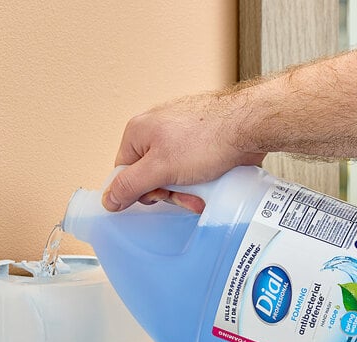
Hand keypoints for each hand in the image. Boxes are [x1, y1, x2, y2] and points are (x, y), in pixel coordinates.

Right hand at [102, 92, 265, 212]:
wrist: (248, 126)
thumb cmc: (207, 139)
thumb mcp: (160, 169)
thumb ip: (131, 185)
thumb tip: (108, 199)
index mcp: (138, 132)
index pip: (124, 172)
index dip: (140, 192)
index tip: (159, 198)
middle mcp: (156, 130)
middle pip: (151, 176)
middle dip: (170, 192)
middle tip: (187, 196)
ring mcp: (180, 135)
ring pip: (174, 175)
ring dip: (188, 190)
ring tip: (203, 192)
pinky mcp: (200, 142)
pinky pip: (192, 169)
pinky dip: (201, 181)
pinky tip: (212, 183)